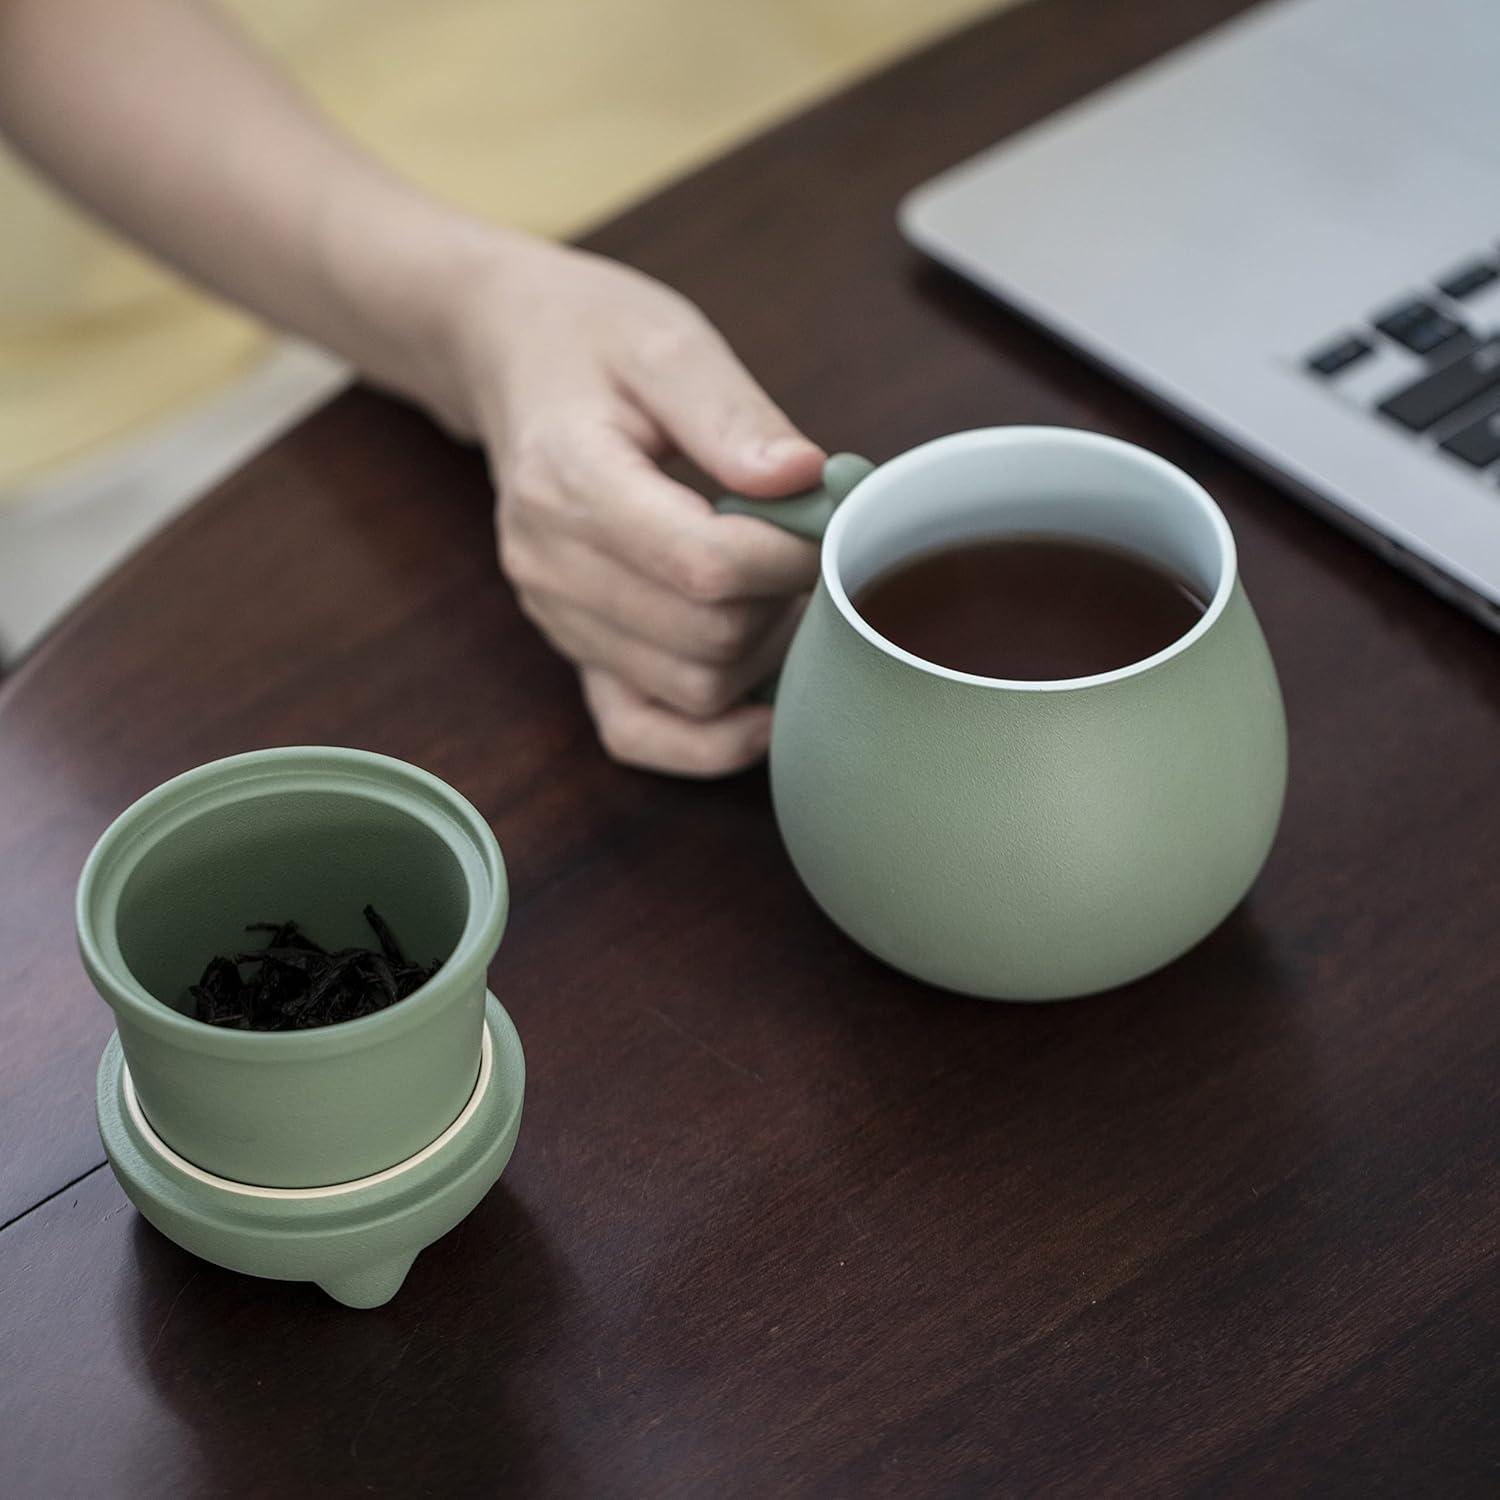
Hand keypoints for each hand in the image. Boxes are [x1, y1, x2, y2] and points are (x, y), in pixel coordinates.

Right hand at [439, 231, 824, 776]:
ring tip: (771, 586)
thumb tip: (806, 479)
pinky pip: (638, 734)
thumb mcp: (668, 343)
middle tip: (803, 549)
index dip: (789, 557)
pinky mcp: (574, 649)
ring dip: (758, 655)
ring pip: (690, 692)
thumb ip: (735, 415)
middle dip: (781, 603)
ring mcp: (557, 617)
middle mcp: (551, 564)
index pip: (704, 565)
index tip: (825, 520)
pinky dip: (707, 738)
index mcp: (570, 480)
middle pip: (706, 640)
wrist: (512, 359)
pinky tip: (760, 706)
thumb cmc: (593, 342)